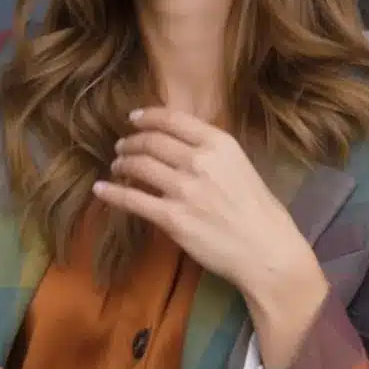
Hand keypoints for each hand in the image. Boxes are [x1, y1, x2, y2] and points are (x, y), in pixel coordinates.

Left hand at [92, 107, 319, 310]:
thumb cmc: (260, 211)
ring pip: (139, 165)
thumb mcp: (241, 166)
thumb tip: (181, 145)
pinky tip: (100, 189)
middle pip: (151, 141)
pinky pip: (132, 199)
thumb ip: (212, 153)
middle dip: (131, 141)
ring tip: (117, 165)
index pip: (173, 119)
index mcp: (219, 144)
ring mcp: (184, 190)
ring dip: (122, 163)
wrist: (267, 251)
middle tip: (122, 146)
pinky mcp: (172, 218)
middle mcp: (199, 161)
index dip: (147, 116)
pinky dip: (111, 192)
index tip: (133, 119)